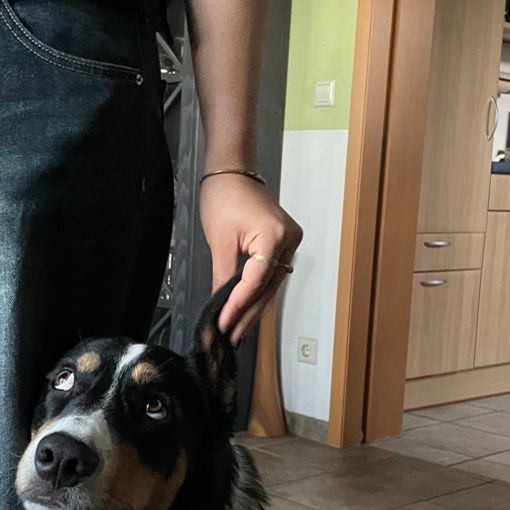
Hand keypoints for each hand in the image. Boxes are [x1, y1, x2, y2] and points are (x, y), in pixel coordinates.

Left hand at [199, 174, 302, 343]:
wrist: (232, 172)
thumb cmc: (224, 196)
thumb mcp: (220, 241)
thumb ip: (222, 277)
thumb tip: (220, 306)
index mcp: (275, 237)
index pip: (256, 282)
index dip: (238, 306)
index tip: (224, 325)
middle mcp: (289, 241)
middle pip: (267, 288)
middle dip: (247, 314)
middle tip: (231, 336)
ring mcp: (289, 243)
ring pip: (270, 286)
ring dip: (253, 308)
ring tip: (237, 330)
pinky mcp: (283, 245)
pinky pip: (270, 276)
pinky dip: (256, 293)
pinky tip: (245, 310)